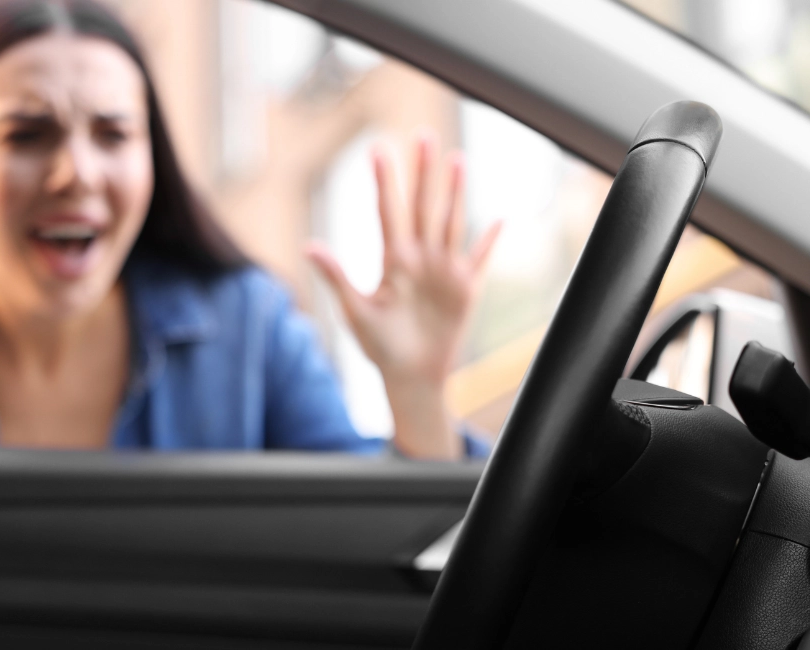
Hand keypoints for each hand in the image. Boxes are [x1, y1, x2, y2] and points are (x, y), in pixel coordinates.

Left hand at [307, 134, 501, 457]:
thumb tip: (309, 246)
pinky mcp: (465, 289)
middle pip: (422, 206)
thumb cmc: (378, 347)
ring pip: (450, 222)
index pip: (387, 211)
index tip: (378, 148)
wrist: (409, 376)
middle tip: (423, 136)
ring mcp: (443, 270)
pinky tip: (500, 219)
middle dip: (423, 172)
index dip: (384, 180)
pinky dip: (490, 241)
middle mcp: (419, 257)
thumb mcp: (355, 311)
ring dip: (454, 193)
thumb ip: (337, 277)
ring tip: (457, 160)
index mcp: (393, 260)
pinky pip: (480, 259)